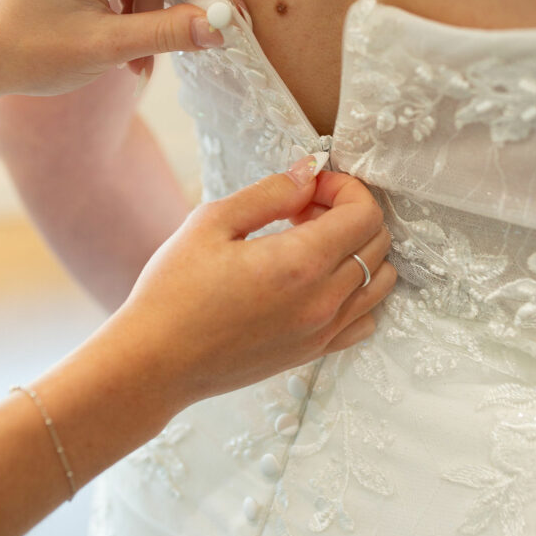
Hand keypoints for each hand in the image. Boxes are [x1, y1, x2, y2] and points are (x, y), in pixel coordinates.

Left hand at [0, 0, 230, 100]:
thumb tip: (221, 27)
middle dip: (170, 7)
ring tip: (138, 63)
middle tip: (200, 41)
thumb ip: (167, 32)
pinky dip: (135, 11)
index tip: (234, 12)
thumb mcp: (107, 46)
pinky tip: (129, 46)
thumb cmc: (32, 52)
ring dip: (150, 17)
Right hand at [112, 159, 395, 415]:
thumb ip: (270, 193)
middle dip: (350, 213)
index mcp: (300, 263)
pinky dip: (357, 292)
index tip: (311, 187)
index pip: (365, 214)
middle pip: (379, 242)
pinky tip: (317, 282)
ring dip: (357, 251)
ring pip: (380, 280)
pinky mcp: (314, 352)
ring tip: (310, 244)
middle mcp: (323, 300)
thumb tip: (310, 171)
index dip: (345, 188)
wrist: (155, 363)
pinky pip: (365, 318)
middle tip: (303, 210)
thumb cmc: (173, 291)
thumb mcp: (212, 223)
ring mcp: (322, 331)